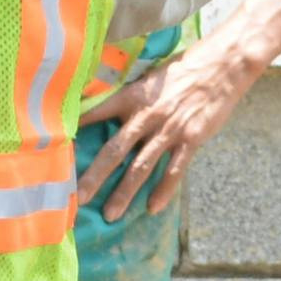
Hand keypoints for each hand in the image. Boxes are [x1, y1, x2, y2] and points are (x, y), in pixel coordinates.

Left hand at [77, 32, 271, 221]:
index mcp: (133, 95)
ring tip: (110, 214)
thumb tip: (110, 110)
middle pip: (114, 150)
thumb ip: (133, 97)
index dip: (77, 130)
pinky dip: (164, 191)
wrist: (224, 65)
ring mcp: (169, 129)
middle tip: (77, 198)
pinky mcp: (191, 139)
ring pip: (141, 166)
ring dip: (124, 193)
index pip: (98, 113)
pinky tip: (153, 208)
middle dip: (94, 176)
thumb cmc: (187, 68)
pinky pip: (174, 170)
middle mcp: (147, 114)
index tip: (56, 147)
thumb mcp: (152, 76)